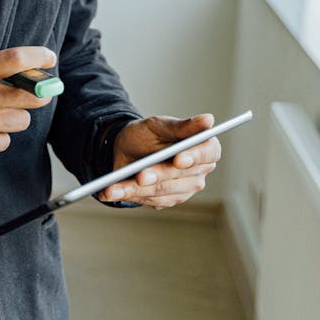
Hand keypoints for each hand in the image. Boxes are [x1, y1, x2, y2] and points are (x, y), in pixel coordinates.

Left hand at [96, 114, 220, 208]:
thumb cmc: (148, 134)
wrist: (127, 149)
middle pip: (180, 176)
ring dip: (137, 189)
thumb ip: (183, 126)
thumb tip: (208, 120)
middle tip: (140, 176)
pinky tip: (112, 191)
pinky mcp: (167, 200)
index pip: (208, 154)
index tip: (178, 159)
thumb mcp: (160, 125)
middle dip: (158, 176)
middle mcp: (198, 172)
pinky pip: (147, 199)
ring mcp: (184, 188)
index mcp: (204, 148)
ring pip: (161, 191)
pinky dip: (127, 194)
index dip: (194, 157)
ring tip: (115, 187)